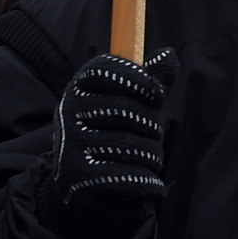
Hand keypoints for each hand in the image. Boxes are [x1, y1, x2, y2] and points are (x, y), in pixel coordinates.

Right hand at [47, 49, 177, 233]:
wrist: (83, 184)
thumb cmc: (114, 132)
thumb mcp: (131, 102)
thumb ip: (151, 80)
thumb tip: (168, 54)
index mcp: (80, 88)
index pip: (106, 69)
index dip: (137, 77)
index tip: (156, 93)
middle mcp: (69, 113)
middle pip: (127, 109)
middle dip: (153, 124)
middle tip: (153, 135)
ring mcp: (70, 145)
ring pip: (131, 144)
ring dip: (152, 154)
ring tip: (147, 159)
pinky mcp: (78, 177)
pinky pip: (126, 174)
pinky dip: (145, 179)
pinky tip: (148, 182)